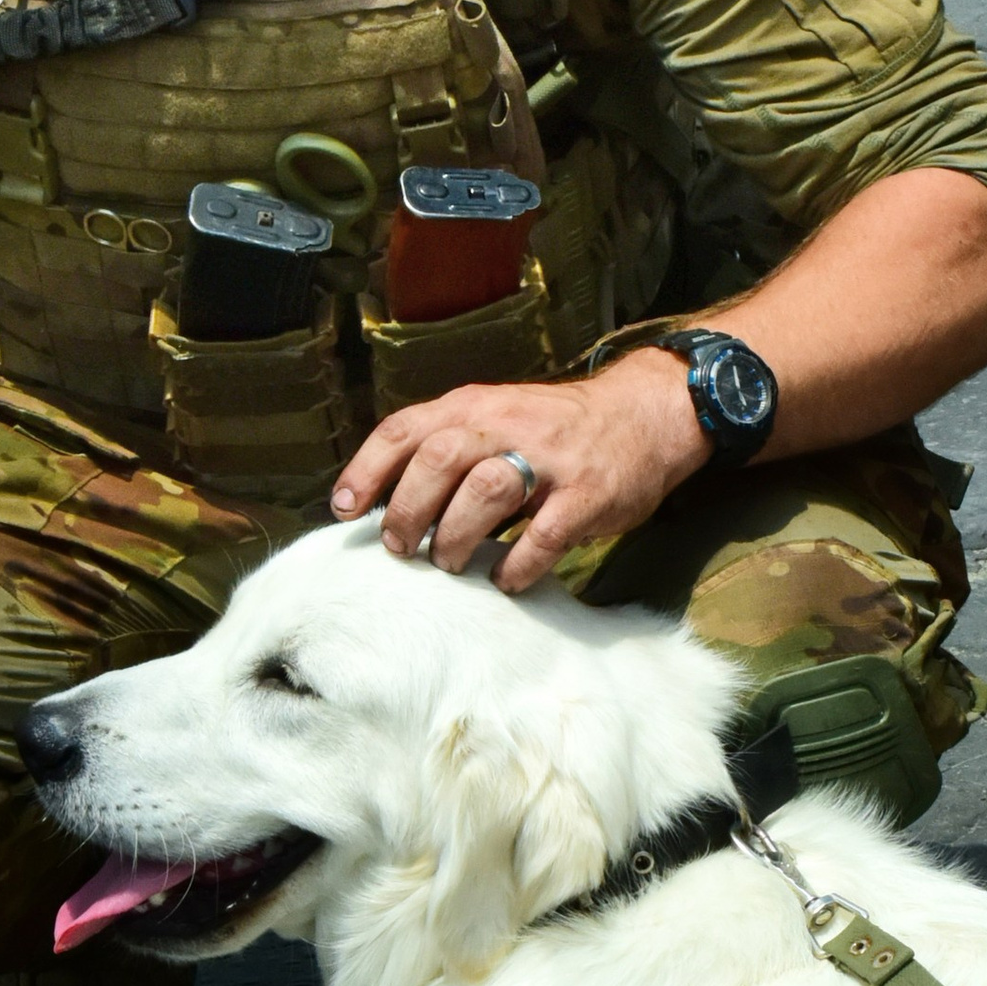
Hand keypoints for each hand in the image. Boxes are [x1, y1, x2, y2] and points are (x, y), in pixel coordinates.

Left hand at [331, 352, 704, 593]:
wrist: (644, 414)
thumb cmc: (554, 428)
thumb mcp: (494, 416)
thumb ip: (446, 445)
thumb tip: (381, 500)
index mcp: (474, 406)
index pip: (405, 430)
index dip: (366, 471)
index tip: (342, 510)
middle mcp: (507, 425)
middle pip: (439, 460)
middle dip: (408, 510)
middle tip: (400, 547)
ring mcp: (550, 458)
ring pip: (486, 491)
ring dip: (456, 536)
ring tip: (448, 563)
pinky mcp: (588, 494)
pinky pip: (544, 535)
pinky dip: (517, 564)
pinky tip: (505, 579)